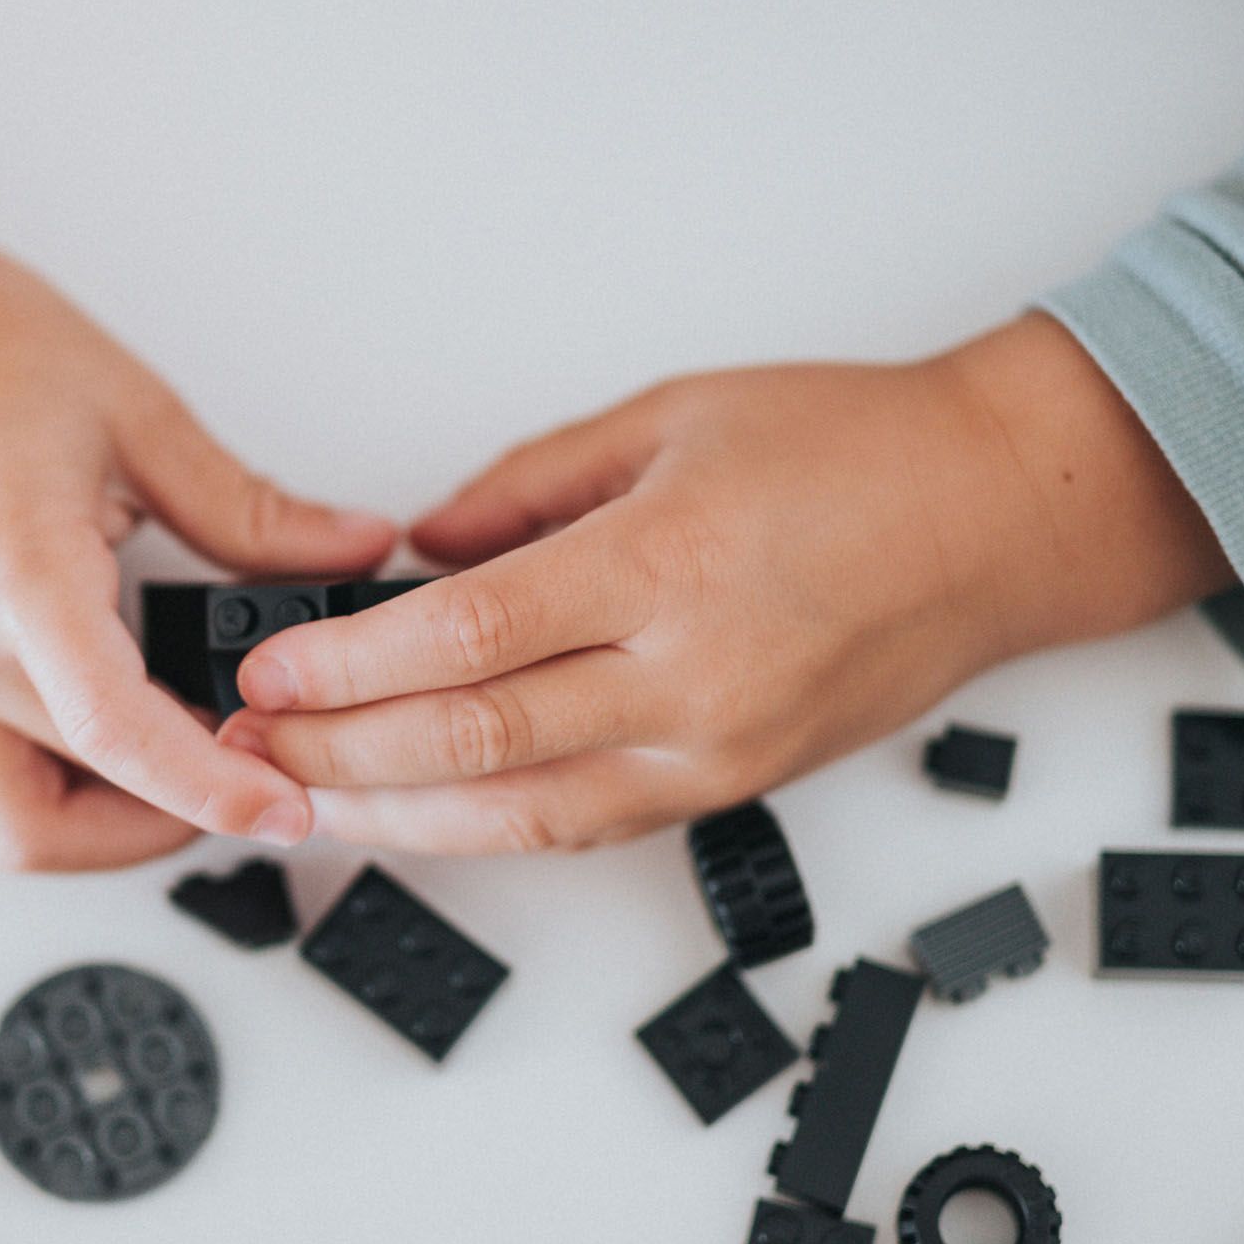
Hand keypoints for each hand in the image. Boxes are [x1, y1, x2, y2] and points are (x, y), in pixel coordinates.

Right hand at [0, 56, 393, 867]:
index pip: (117, 732)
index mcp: (15, 578)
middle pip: (67, 810)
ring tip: (181, 770)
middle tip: (260, 771)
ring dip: (98, 833)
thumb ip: (251, 508)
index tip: (289, 808)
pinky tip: (99, 754)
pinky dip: (36, 803)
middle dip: (177, 815)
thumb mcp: (138, 415)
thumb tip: (351, 551)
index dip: (213, 788)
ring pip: (2, 829)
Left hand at [218, 314, 1230, 854]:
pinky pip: (588, 825)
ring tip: (299, 798)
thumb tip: (421, 547)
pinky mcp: (736, 787)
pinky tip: (416, 816)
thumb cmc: (853, 449)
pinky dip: (489, 827)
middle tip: (247, 743)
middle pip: (477, 740)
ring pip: (524, 813)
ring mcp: (720, 750)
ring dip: (397, 815)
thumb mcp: (670, 417)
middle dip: (341, 752)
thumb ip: (527, 488)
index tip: (270, 666)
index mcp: (668, 563)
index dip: (351, 664)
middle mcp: (693, 678)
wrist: (996, 520)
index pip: (469, 635)